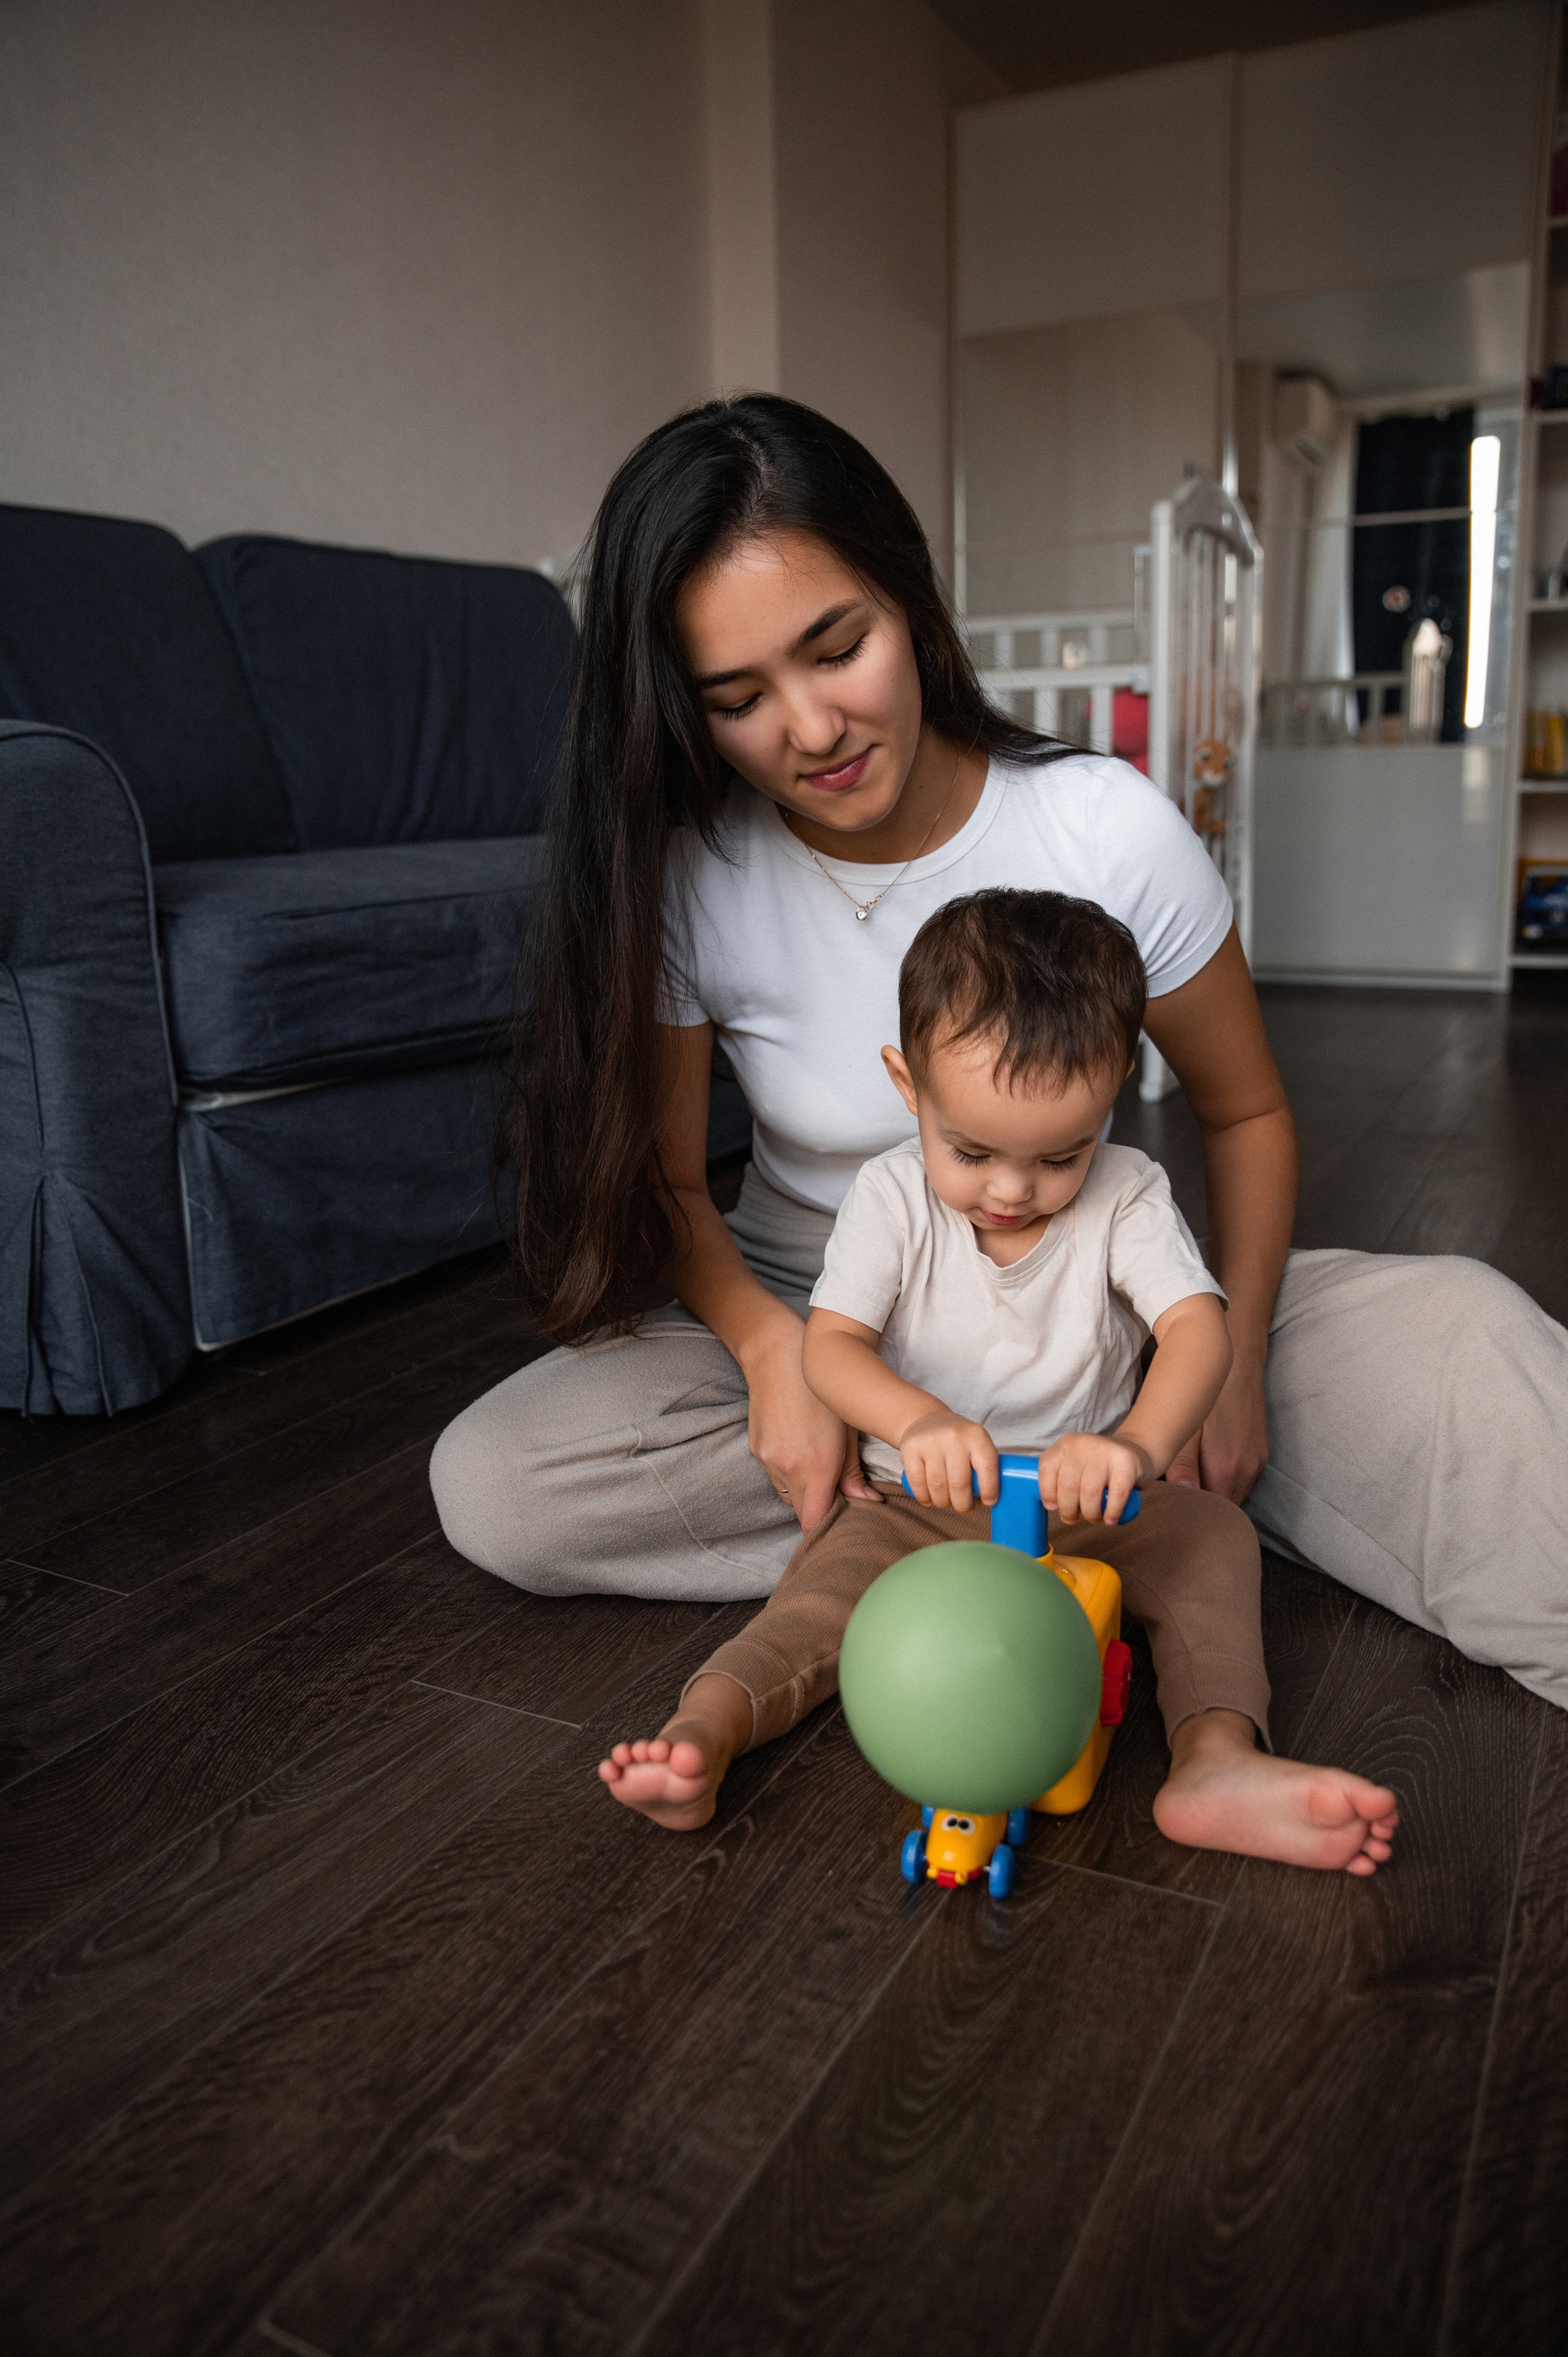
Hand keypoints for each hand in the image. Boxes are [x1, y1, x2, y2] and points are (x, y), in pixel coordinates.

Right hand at [744, 1316, 881, 1533]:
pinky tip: (799, 1451)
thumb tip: (867, 1501)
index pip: (814, 1520)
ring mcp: (768, 1460)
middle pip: (802, 1513)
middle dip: (819, 1509)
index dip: (827, 1527)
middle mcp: (789, 1469)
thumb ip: (853, 1472)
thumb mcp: (848, 1429)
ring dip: (803, 1492)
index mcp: (817, 1465)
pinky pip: (775, 1477)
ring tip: (817, 1468)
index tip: (841, 1522)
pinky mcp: (757, 1450)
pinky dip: (788, 1475)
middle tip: (837, 1493)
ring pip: (788, 1496)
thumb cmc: (822, 1391)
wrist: (779, 1357)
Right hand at [898, 1411, 998, 1512]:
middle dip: (963, 1504)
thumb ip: (985, 1469)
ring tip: (945, 1502)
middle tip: (963, 1507)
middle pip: (960, 1483)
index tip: (988, 1502)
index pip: (987, 1467)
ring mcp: (931, 1442)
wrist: (927, 1420)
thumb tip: (987, 1502)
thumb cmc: (957, 1441)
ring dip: (943, 1502)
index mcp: (976, 1435)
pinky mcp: (910, 1449)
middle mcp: (954, 1436)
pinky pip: (917, 1484)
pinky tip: (929, 1498)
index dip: (989, 1490)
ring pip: (938, 1487)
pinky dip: (924, 1497)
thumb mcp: (976, 1444)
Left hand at [1039, 1432, 1150, 1527]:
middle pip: (1068, 1484)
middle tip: (1073, 1518)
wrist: (1135, 1453)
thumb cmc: (1100, 1467)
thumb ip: (1061, 1478)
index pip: (1047, 1468)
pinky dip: (1112, 1511)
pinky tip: (1110, 1519)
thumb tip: (1051, 1506)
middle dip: (1068, 1510)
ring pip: (1089, 1491)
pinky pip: (1116, 1493)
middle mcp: (1083, 1443)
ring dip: (1090, 1513)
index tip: (1053, 1507)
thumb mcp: (1076, 1464)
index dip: (1047, 1492)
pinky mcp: (1126, 1462)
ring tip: (1094, 1517)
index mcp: (1066, 1444)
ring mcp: (1105, 1450)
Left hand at [1166, 1343, 1268, 1503]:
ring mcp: (1257, 1462)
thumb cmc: (1208, 1394)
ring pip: (1233, 1492)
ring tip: (1189, 1477)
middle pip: (1224, 1506)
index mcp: (1228, 1470)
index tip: (1172, 1507)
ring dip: (1213, 1490)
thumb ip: (1183, 1468)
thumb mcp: (1187, 1429)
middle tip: (1175, 1495)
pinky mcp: (1260, 1452)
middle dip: (1202, 1506)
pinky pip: (1241, 1478)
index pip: (1213, 1512)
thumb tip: (1182, 1497)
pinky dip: (1223, 1478)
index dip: (1192, 1513)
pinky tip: (1206, 1462)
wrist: (1238, 1361)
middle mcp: (1248, 1471)